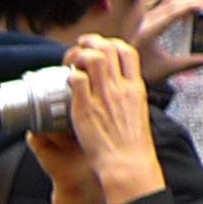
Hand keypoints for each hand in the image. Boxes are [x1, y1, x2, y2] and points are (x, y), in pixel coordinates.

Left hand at [62, 34, 163, 203]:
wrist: (127, 161)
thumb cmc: (131, 144)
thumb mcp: (137, 112)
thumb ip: (128, 97)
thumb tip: (122, 89)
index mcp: (135, 88)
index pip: (128, 53)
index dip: (113, 43)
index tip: (102, 45)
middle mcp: (121, 87)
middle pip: (109, 49)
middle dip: (92, 42)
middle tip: (80, 45)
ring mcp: (103, 96)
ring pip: (92, 59)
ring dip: (78, 54)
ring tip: (70, 59)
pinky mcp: (86, 107)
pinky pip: (76, 79)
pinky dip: (69, 74)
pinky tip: (65, 79)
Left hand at [134, 0, 202, 86]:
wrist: (123, 71)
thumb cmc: (144, 72)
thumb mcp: (168, 69)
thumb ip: (190, 63)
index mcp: (149, 33)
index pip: (173, 14)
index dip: (190, 6)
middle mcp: (143, 23)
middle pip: (170, 3)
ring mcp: (141, 19)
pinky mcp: (140, 19)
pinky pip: (148, 0)